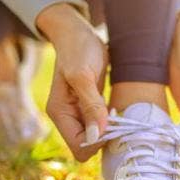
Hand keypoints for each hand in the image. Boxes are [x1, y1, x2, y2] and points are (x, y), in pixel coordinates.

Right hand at [37, 3, 108, 160]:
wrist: (78, 33)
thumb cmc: (79, 49)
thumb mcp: (83, 75)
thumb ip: (90, 105)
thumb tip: (97, 134)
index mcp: (59, 113)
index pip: (78, 146)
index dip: (98, 141)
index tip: (113, 124)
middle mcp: (67, 117)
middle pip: (87, 146)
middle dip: (105, 138)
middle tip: (119, 119)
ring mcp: (77, 113)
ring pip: (96, 138)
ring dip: (109, 131)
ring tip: (119, 113)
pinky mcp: (89, 108)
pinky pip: (101, 126)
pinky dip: (111, 123)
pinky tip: (118, 111)